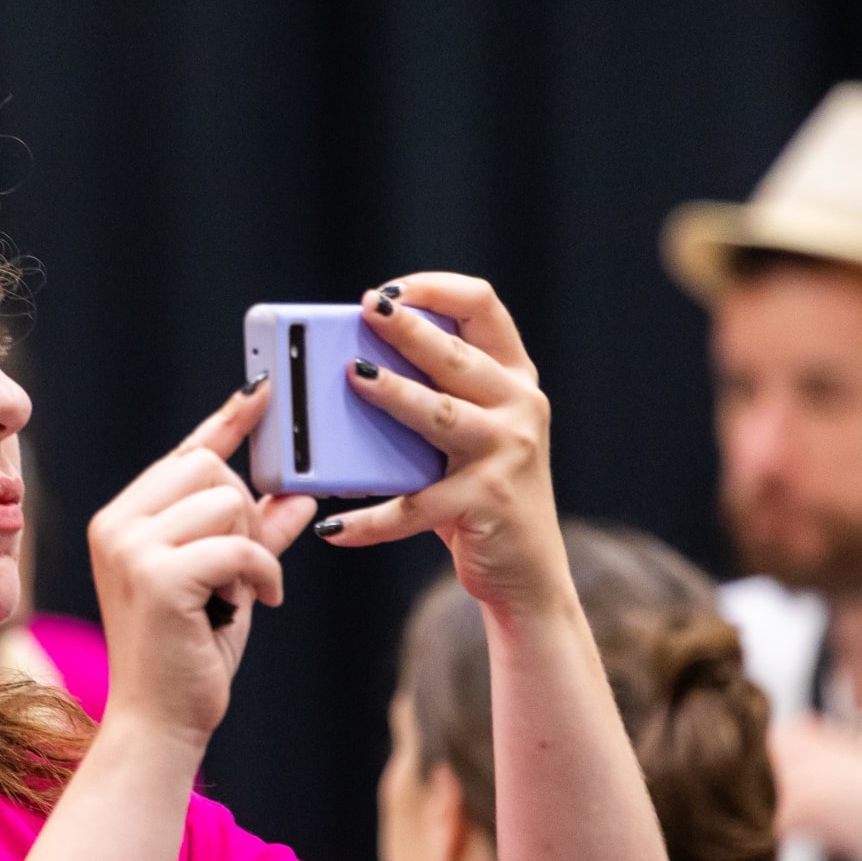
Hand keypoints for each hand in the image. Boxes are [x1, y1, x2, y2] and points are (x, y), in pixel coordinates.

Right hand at [86, 382, 316, 745]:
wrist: (158, 724)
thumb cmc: (188, 654)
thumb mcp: (227, 582)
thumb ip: (255, 534)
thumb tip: (298, 495)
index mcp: (121, 519)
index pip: (184, 454)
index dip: (227, 422)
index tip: (264, 392)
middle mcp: (116, 524)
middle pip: (212, 471)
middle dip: (249, 513)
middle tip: (250, 568)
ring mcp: (131, 548)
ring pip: (228, 502)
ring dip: (256, 550)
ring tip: (243, 593)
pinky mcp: (158, 576)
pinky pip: (241, 546)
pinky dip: (265, 575)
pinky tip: (260, 605)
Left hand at [315, 274, 569, 618]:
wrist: (528, 571)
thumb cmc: (480, 489)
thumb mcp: (469, 432)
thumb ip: (431, 395)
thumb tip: (347, 368)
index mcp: (514, 376)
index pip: (483, 307)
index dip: (436, 289)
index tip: (390, 291)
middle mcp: (520, 405)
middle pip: (458, 355)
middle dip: (410, 329)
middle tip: (367, 309)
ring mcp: (507, 453)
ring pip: (441, 414)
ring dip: (395, 394)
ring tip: (353, 376)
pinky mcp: (485, 502)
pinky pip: (416, 507)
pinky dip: (371, 520)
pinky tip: (333, 527)